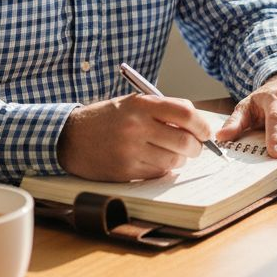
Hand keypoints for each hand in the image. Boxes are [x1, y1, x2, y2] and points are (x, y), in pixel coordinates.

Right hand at [57, 94, 212, 180]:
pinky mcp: (124, 171)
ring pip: (173, 160)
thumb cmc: (107, 118)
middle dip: (196, 147)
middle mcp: (136, 127)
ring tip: (174, 154)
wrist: (70, 137)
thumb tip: (197, 126)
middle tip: (195, 148)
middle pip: (184, 141)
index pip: (185, 113)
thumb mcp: (133, 103)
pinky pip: (157, 173)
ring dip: (180, 160)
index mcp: (141, 105)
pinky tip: (156, 161)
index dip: (202, 125)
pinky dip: (163, 169)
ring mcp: (130, 151)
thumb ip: (163, 111)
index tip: (206, 132)